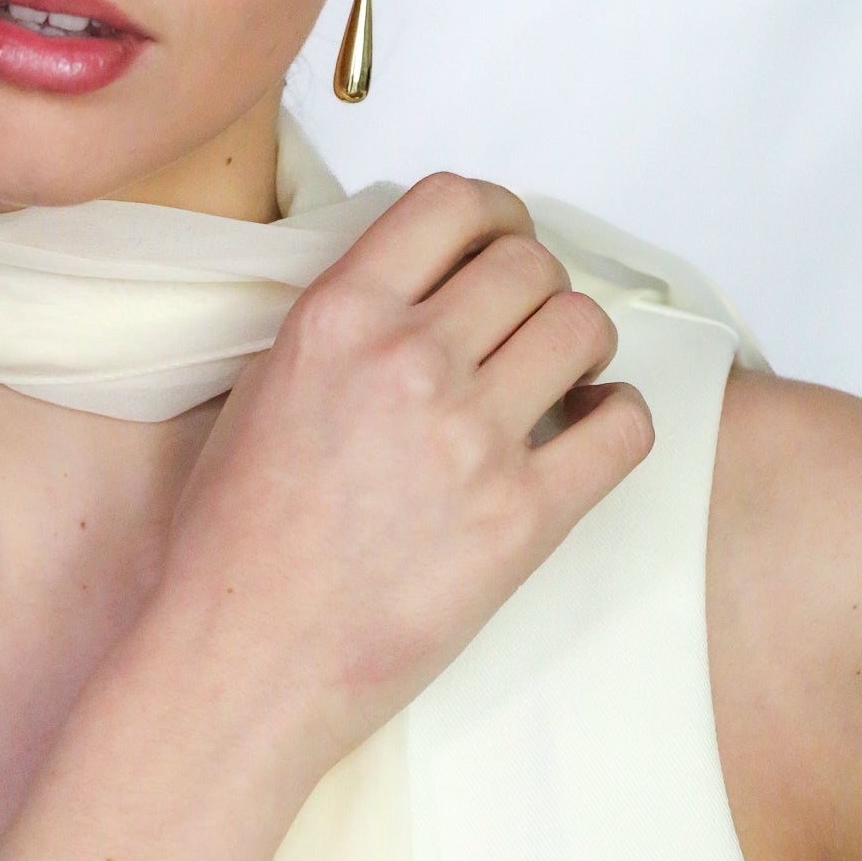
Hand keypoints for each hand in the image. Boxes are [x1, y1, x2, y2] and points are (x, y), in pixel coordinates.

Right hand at [153, 171, 653, 782]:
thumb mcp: (263, 386)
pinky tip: (586, 434)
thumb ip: (344, 323)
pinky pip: (625, 426)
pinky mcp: (523, 517)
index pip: (452, 200)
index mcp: (338, 316)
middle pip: (531, 260)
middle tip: (525, 327)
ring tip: (558, 380)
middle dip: (538, 285)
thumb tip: (421, 287)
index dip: (495, 212)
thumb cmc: (236, 537)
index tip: (501, 239)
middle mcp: (409, 359)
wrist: (244, 660)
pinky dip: (619, 417)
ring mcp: (471, 437)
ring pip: (584, 324)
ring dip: (581, 343)